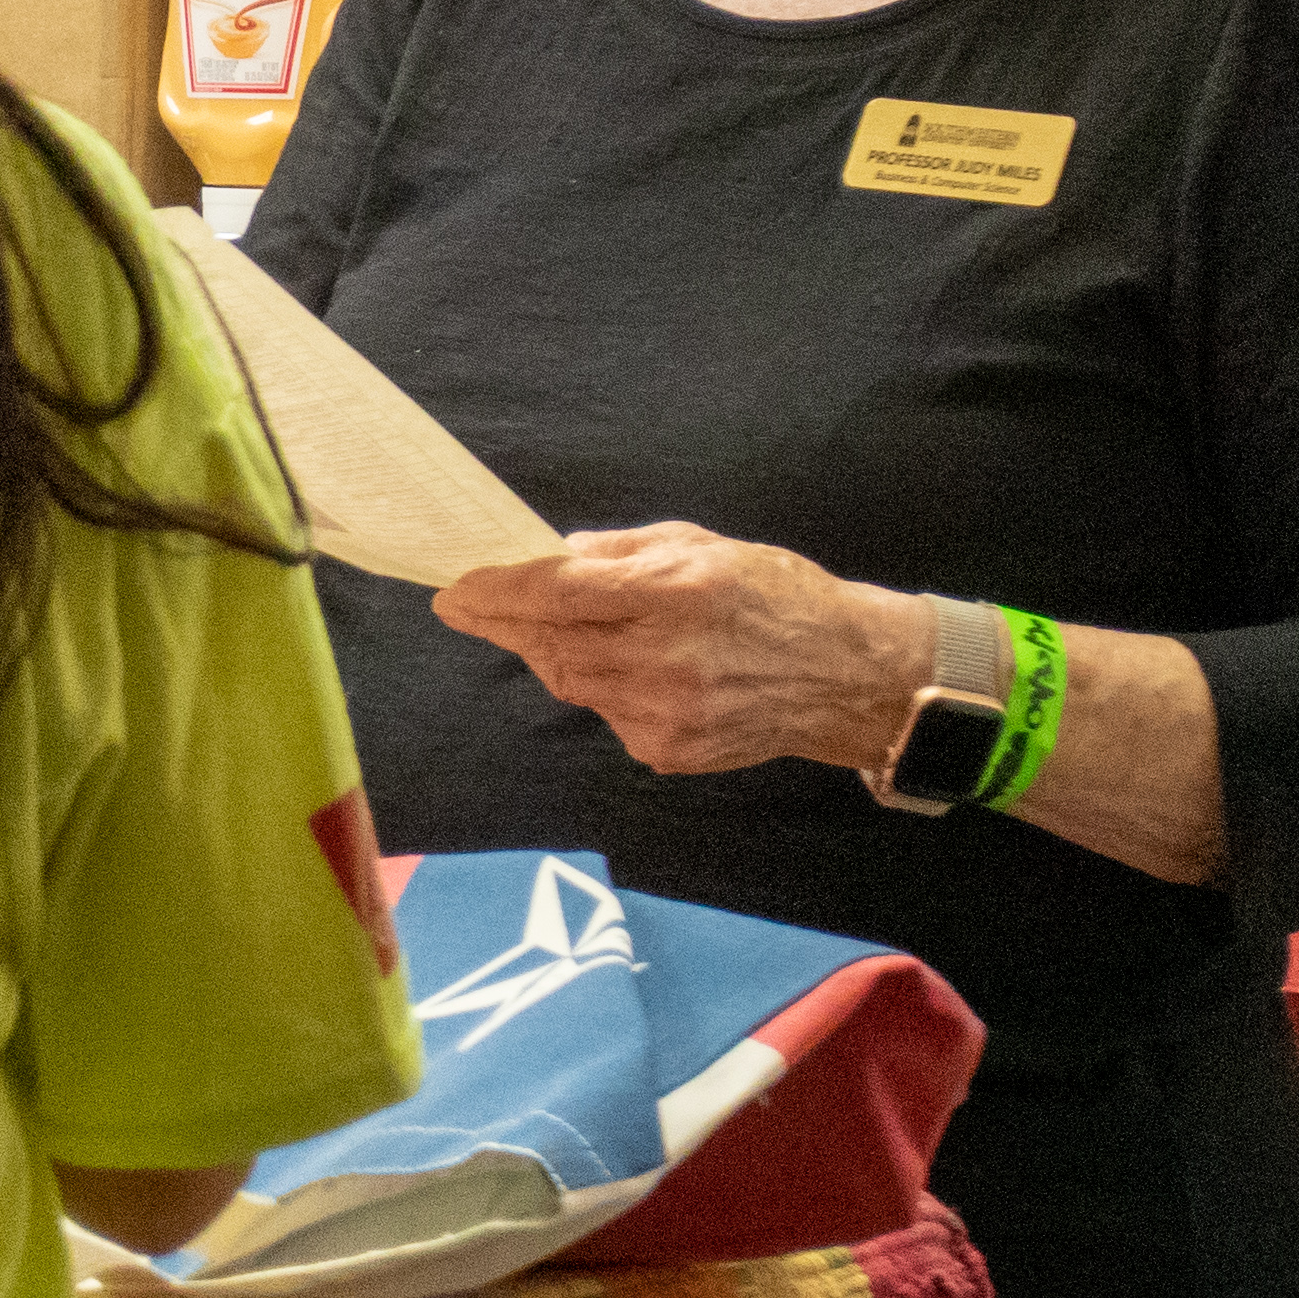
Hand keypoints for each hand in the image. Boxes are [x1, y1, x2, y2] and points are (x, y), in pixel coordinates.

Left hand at [433, 525, 927, 780]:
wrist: (845, 675)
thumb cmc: (774, 596)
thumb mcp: (698, 546)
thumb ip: (616, 553)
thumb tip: (547, 555)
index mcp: (673, 594)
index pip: (556, 593)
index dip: (496, 592)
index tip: (453, 589)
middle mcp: (663, 659)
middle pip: (550, 645)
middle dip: (507, 623)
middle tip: (475, 605)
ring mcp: (663, 713)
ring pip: (570, 682)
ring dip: (554, 653)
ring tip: (574, 629)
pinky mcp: (665, 751)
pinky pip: (606, 714)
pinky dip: (603, 688)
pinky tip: (638, 670)